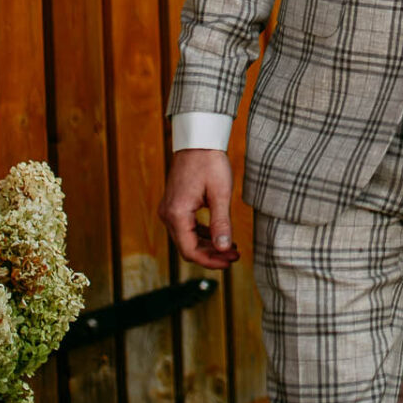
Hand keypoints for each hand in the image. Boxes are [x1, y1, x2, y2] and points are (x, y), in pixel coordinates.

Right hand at [159, 148, 240, 268]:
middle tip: (234, 256)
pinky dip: (202, 235)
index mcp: (176, 213)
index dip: (211, 260)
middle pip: (187, 247)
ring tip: (230, 248)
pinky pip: (186, 228)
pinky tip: (219, 236)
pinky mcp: (174, 205)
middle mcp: (168, 214)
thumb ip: (221, 223)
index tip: (230, 261)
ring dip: (208, 246)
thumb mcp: (220, 193)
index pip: (190, 250)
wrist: (198, 140)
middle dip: (211, 255)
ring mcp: (169, 210)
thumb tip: (223, 249)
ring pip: (187, 239)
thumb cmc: (210, 162)